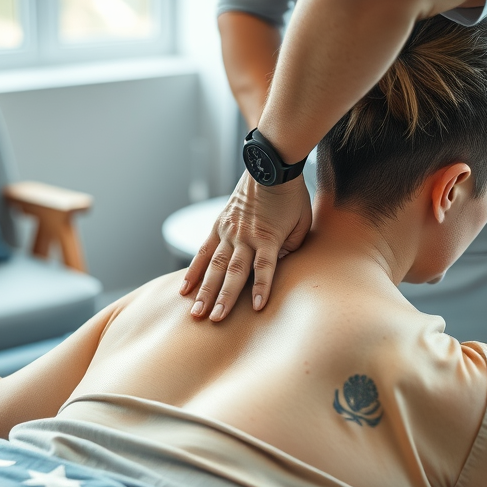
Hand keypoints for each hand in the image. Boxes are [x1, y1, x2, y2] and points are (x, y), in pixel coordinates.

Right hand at [181, 170, 311, 320]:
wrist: (270, 167)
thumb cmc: (292, 198)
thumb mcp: (301, 223)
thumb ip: (291, 248)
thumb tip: (279, 266)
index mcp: (268, 238)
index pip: (265, 268)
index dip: (262, 287)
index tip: (258, 307)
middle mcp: (245, 236)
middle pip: (234, 272)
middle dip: (224, 297)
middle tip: (214, 319)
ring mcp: (229, 232)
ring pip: (215, 266)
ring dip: (205, 290)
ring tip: (196, 312)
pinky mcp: (219, 226)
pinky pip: (203, 252)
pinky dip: (194, 271)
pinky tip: (184, 289)